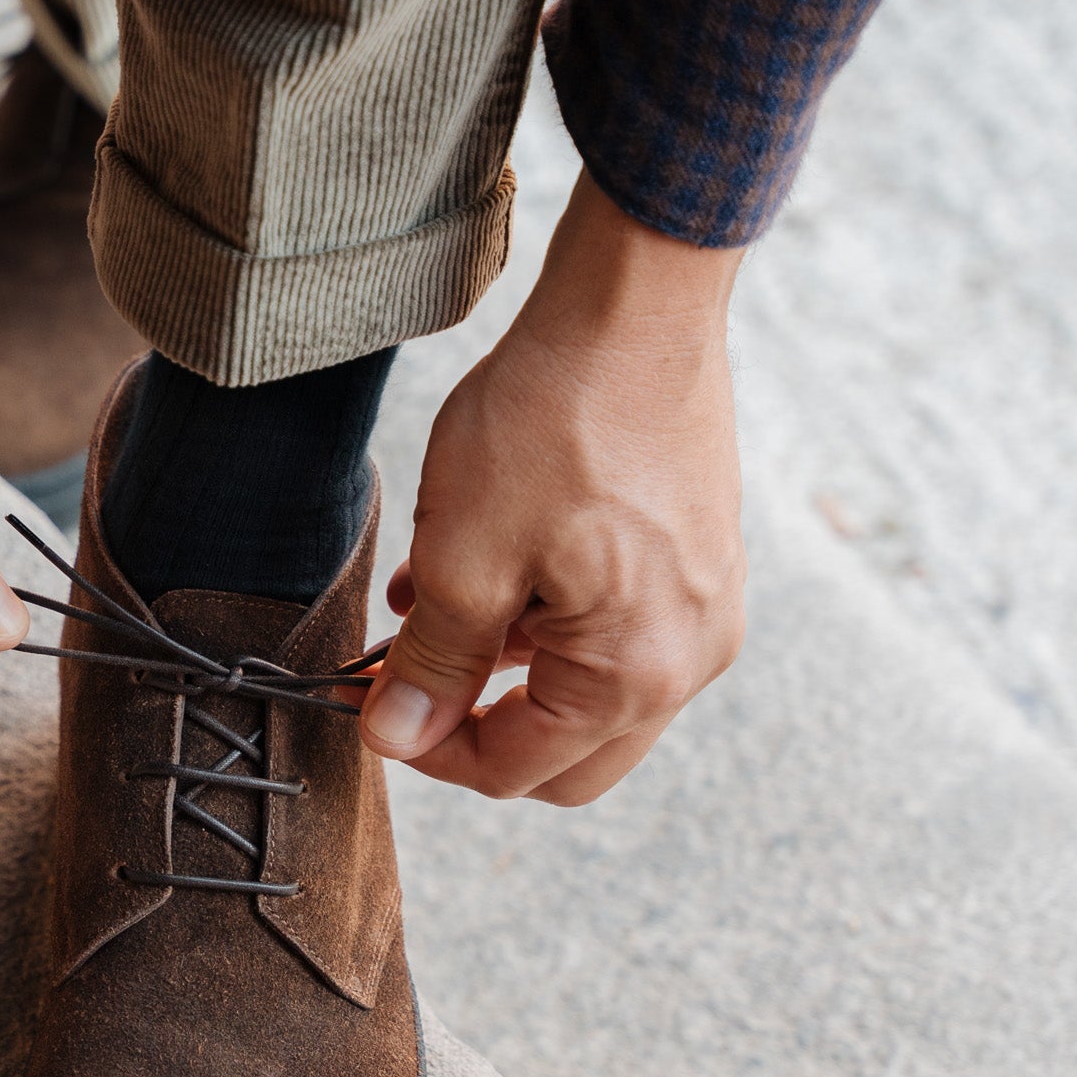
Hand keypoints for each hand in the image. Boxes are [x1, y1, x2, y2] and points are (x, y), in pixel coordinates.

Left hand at [358, 169, 745, 805]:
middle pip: (564, 754)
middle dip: (475, 726)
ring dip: (502, 666)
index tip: (372, 711)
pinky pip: (615, 631)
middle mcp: (690, 660)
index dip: (429, 752)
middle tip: (403, 682)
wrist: (636, 307)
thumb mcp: (466, 559)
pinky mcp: (699, 563)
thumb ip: (433, 667)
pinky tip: (483, 567)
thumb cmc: (553, 424)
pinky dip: (543, 622)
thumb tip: (395, 739)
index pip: (516, 769)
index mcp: (635, 676)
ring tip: (430, 605)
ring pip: (586, 690)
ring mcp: (704, 610)